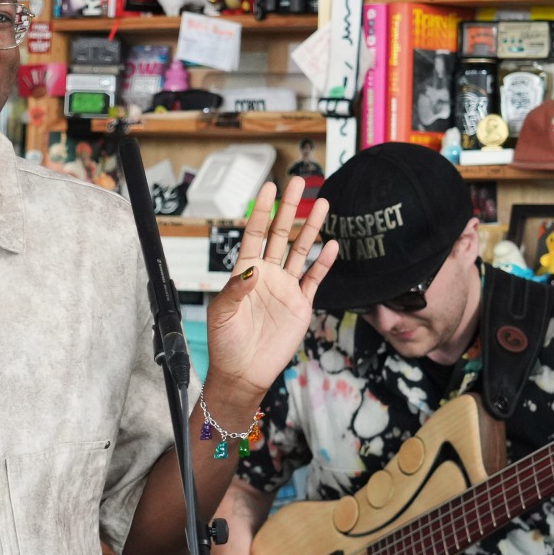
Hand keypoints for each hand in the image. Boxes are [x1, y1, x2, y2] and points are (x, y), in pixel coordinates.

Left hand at [205, 177, 336, 402]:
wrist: (244, 372)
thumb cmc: (226, 343)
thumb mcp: (222, 314)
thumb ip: (236, 290)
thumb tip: (251, 270)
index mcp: (244, 271)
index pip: (253, 233)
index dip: (261, 211)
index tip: (269, 188)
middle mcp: (267, 274)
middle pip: (279, 234)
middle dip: (289, 209)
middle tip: (298, 183)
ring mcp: (285, 287)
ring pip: (300, 251)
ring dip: (310, 227)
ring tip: (321, 204)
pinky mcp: (301, 304)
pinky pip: (314, 278)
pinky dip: (323, 262)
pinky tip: (331, 243)